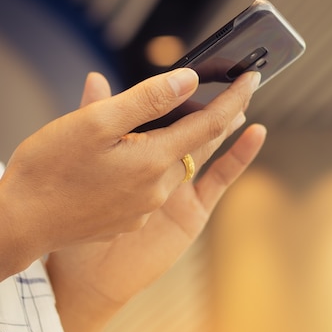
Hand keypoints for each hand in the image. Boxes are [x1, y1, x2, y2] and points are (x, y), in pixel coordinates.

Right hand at [0, 67, 258, 277]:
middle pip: (195, 146)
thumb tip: (187, 80)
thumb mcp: (94, 124)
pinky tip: (136, 154)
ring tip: (180, 117)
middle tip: (227, 94)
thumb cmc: (50, 170)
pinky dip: (155, 164)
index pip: (210, 124)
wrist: (20, 224)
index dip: (234, 97)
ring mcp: (145, 209)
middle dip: (212, 119)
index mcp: (153, 160)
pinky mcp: (129, 221)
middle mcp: (157, 188)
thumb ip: (145, 102)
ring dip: (180, 142)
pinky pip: (153, 186)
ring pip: (173, 166)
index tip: (253, 77)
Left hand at [46, 72, 266, 331]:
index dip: (183, 86)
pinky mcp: (194, 208)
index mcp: (135, 148)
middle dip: (211, 97)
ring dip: (226, 117)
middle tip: (232, 67)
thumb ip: (92, 116)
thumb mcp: (80, 156)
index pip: (165, 110)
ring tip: (245, 89)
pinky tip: (255, 131)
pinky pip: (220, 177)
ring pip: (208, 144)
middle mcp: (161, 164)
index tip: (200, 61)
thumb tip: (95, 76)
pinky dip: (239, 155)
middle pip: (191, 124)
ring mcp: (180, 186)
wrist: (83, 270)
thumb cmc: (75, 213)